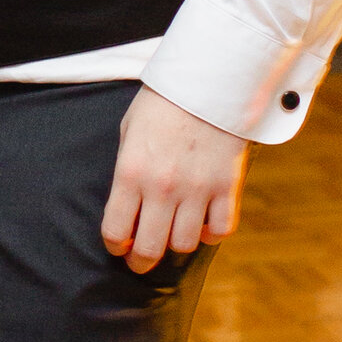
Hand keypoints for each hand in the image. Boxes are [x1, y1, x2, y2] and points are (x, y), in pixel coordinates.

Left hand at [101, 86, 249, 272]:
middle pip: (149, 248)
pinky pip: (220, 230)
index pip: (116, 231)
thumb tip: (128, 204)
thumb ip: (128, 169)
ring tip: (173, 234)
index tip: (119, 246)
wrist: (209, 79)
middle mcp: (162, 187)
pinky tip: (202, 224)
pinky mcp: (226, 186)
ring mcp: (197, 189)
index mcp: (130, 172)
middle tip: (141, 261)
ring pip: (184, 244)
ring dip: (176, 245)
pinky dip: (211, 234)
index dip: (115, 246)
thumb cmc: (163, 102)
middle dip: (141, 262)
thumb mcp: (129, 131)